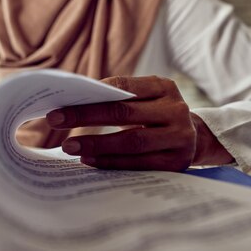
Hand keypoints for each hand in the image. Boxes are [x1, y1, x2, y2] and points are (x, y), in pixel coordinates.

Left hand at [46, 76, 232, 170]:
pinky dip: (110, 162)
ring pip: (132, 141)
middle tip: (55, 120)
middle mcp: (176, 110)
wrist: (194, 139)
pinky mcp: (176, 163)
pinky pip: (138, 164)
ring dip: (96, 144)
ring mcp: (180, 138)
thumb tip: (71, 104)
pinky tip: (88, 159)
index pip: (123, 87)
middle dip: (85, 116)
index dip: (91, 94)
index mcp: (165, 87)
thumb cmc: (154, 115)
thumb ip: (117, 98)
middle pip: (124, 113)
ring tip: (69, 145)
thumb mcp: (145, 100)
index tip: (61, 102)